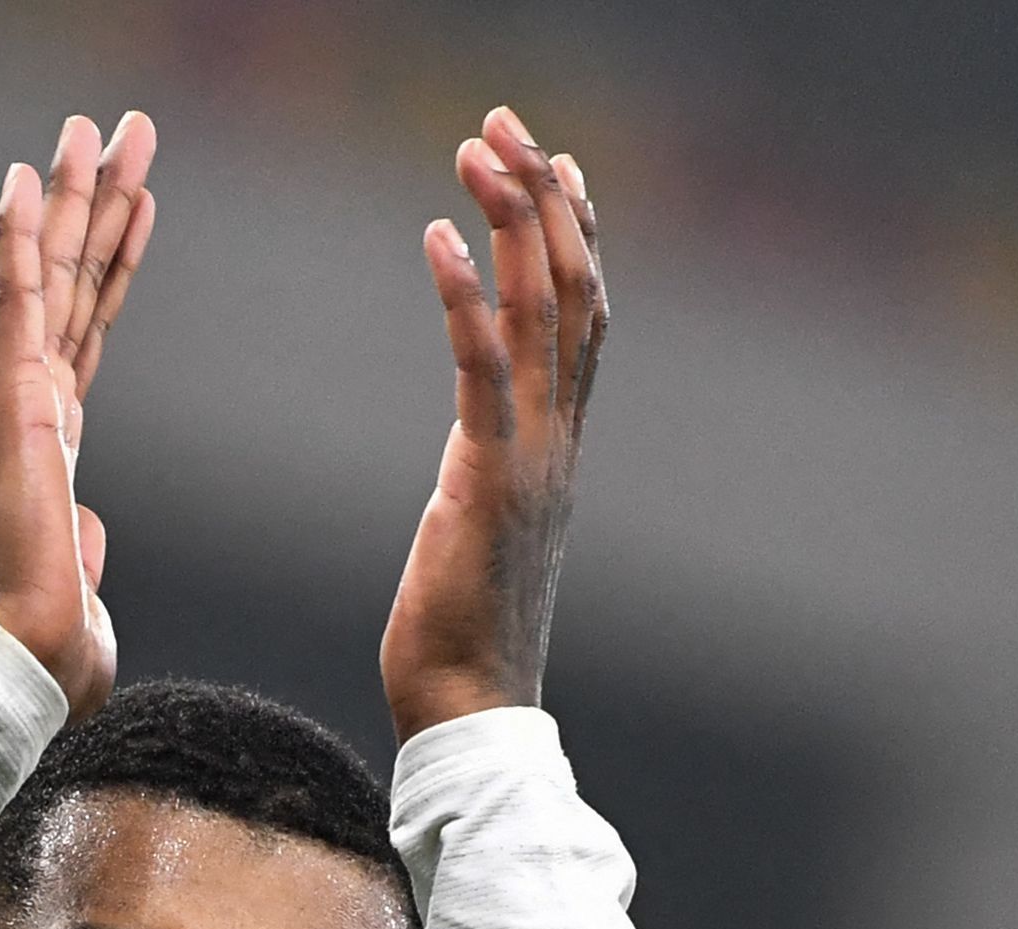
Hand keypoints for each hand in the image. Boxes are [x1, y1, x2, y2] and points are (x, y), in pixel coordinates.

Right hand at [0, 112, 158, 722]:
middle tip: (122, 130)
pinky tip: (25, 175)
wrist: (19, 663)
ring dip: (70, 196)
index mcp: (48, 443)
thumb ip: (83, 548)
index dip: (113, 263)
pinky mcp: (10, 401)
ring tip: (92, 127)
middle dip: (98, 202)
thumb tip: (87, 526)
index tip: (137, 204)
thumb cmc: (46, 650)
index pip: (90, 331)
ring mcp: (16, 397)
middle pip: (74, 282)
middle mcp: (28, 406)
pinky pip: (16, 301)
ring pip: (48, 274)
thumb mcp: (81, 588)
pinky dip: (18, 236)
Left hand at [380, 106, 607, 743]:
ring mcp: (533, 460)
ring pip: (544, 313)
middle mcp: (559, 442)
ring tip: (476, 148)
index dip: (573, 233)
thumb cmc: (462, 638)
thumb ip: (489, 478)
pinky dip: (464, 296)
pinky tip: (434, 236)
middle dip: (542, 197)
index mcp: (558, 449)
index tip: (548, 162)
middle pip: (575, 291)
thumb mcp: (482, 531)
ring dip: (511, 221)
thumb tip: (478, 455)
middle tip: (502, 123)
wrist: (471, 717)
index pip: (583, 317)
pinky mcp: (487, 483)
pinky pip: (482, 369)